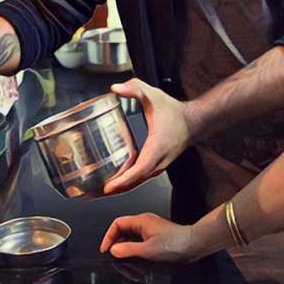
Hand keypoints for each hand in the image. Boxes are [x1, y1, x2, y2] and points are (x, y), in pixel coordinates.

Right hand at [100, 213, 199, 261]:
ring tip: (122, 256)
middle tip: (112, 254)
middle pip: (123, 228)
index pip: (117, 223)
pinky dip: (133, 246)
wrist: (193, 244)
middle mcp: (145, 222)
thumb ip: (128, 249)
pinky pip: (139, 238)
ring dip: (124, 244)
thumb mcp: (147, 250)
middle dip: (115, 240)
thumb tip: (113, 250)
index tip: (105, 249)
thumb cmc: (175, 244)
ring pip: (131, 233)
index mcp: (141, 220)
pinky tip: (135, 255)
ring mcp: (151, 228)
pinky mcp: (156, 235)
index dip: (108, 236)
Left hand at [104, 78, 191, 194]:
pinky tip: (111, 183)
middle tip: (90, 195)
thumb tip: (115, 88)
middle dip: (114, 190)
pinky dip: (124, 183)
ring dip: (118, 189)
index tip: (109, 187)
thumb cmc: (174, 111)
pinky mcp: (156, 167)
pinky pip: (139, 179)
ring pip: (136, 183)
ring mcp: (158, 166)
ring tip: (94, 193)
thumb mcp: (154, 95)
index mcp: (158, 146)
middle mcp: (159, 161)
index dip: (125, 180)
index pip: (141, 169)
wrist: (193, 122)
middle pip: (135, 182)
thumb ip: (135, 88)